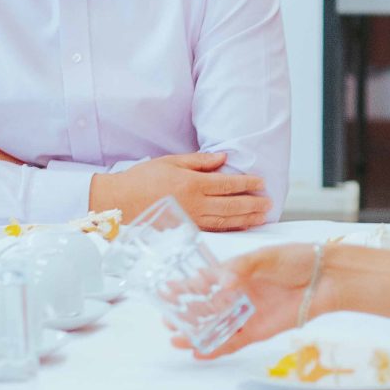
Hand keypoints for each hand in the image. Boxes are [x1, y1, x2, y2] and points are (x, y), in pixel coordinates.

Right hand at [91, 153, 269, 231]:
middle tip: (270, 203)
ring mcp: (191, 220)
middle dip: (253, 203)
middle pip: (232, 205)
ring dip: (247, 218)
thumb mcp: (171, 161)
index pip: (227, 184)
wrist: (119, 202)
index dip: (247, 183)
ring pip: (226, 220)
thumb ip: (199, 161)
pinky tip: (242, 227)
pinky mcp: (185, 231)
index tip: (261, 183)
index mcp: (192, 184)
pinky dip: (231, 229)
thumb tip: (224, 158)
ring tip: (263, 216)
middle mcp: (195, 204)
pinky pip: (213, 231)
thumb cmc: (142, 179)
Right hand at [169, 244, 322, 359]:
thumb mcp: (265, 257)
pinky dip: (216, 348)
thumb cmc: (296, 260)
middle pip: (205, 307)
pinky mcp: (258, 330)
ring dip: (196, 334)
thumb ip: (241, 269)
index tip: (165, 291)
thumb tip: (221, 283)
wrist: (325, 278)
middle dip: (185, 314)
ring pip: (215, 327)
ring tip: (176, 340)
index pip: (203, 281)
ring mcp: (246, 314)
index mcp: (234, 273)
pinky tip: (199, 353)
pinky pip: (233, 342)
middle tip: (167, 321)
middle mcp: (237, 295)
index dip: (184, 287)